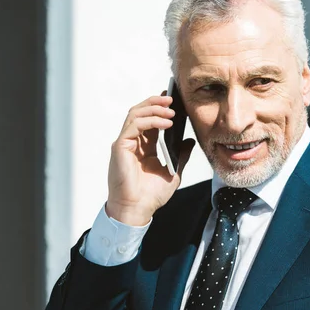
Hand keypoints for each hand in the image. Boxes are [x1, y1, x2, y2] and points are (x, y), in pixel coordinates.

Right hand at [105, 94, 194, 225]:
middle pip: (140, 112)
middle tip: (172, 99)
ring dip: (154, 108)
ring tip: (171, 110)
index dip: (159, 107)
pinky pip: (134, 125)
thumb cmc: (151, 195)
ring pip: (135, 114)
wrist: (139, 209)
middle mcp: (133, 142)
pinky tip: (166, 123)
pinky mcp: (120, 147)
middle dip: (156, 102)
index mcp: (144, 147)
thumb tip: (189, 140)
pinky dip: (150, 120)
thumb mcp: (173, 171)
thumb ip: (181, 155)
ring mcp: (125, 143)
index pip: (150, 120)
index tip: (173, 100)